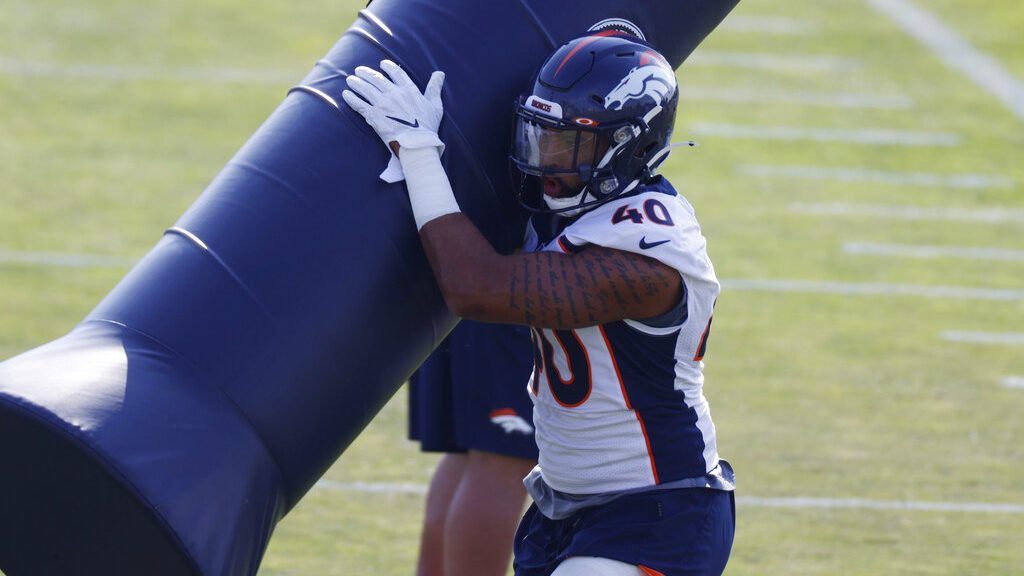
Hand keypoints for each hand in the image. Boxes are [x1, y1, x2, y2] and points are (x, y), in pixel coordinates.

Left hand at [342, 60, 445, 182]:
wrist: (417, 144)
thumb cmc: (428, 127)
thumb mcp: (435, 106)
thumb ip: (435, 88)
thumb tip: (440, 74)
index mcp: (409, 90)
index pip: (396, 72)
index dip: (388, 66)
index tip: (382, 64)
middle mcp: (394, 94)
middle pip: (376, 78)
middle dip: (366, 73)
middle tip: (359, 70)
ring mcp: (382, 104)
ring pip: (365, 89)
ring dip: (356, 82)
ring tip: (350, 79)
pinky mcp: (374, 116)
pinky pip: (359, 104)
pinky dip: (351, 98)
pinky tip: (345, 94)